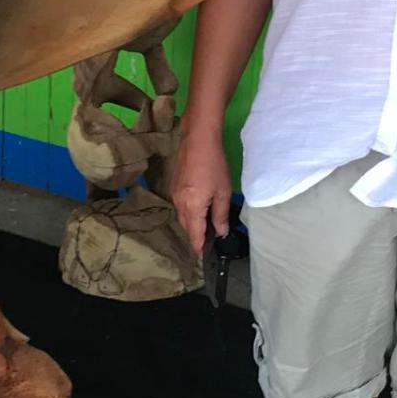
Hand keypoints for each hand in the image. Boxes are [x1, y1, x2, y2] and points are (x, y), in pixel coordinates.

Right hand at [172, 130, 233, 257]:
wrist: (198, 141)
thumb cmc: (214, 165)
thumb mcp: (223, 192)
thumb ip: (221, 215)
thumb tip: (220, 232)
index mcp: (192, 207)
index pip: (194, 234)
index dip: (199, 247)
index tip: (203, 256)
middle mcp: (179, 204)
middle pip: (187, 227)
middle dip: (196, 236)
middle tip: (209, 241)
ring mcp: (174, 195)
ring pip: (183, 217)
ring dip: (193, 224)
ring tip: (207, 227)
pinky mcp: (174, 187)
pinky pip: (181, 207)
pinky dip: (189, 213)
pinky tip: (200, 210)